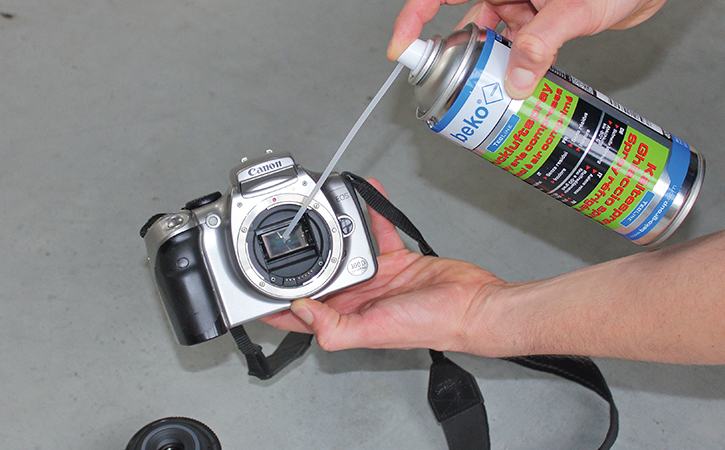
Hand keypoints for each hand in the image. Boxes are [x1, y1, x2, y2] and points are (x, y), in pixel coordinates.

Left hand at [262, 179, 507, 353]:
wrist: (473, 304)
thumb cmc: (431, 324)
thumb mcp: (373, 329)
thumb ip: (334, 326)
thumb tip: (299, 311)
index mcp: (348, 318)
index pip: (303, 315)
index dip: (278, 305)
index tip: (255, 290)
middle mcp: (358, 299)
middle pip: (320, 277)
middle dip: (304, 259)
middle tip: (287, 235)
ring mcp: (377, 278)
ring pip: (346, 249)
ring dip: (334, 231)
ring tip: (320, 210)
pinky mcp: (397, 259)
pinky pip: (378, 230)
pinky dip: (370, 212)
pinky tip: (364, 194)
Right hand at [387, 0, 666, 98]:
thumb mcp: (577, 8)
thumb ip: (543, 42)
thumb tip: (516, 80)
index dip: (414, 18)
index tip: (401, 46)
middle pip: (464, 19)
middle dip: (456, 54)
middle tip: (453, 84)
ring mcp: (520, 0)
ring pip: (489, 37)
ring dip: (490, 65)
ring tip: (490, 91)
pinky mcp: (535, 17)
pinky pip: (513, 44)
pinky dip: (513, 65)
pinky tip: (516, 82)